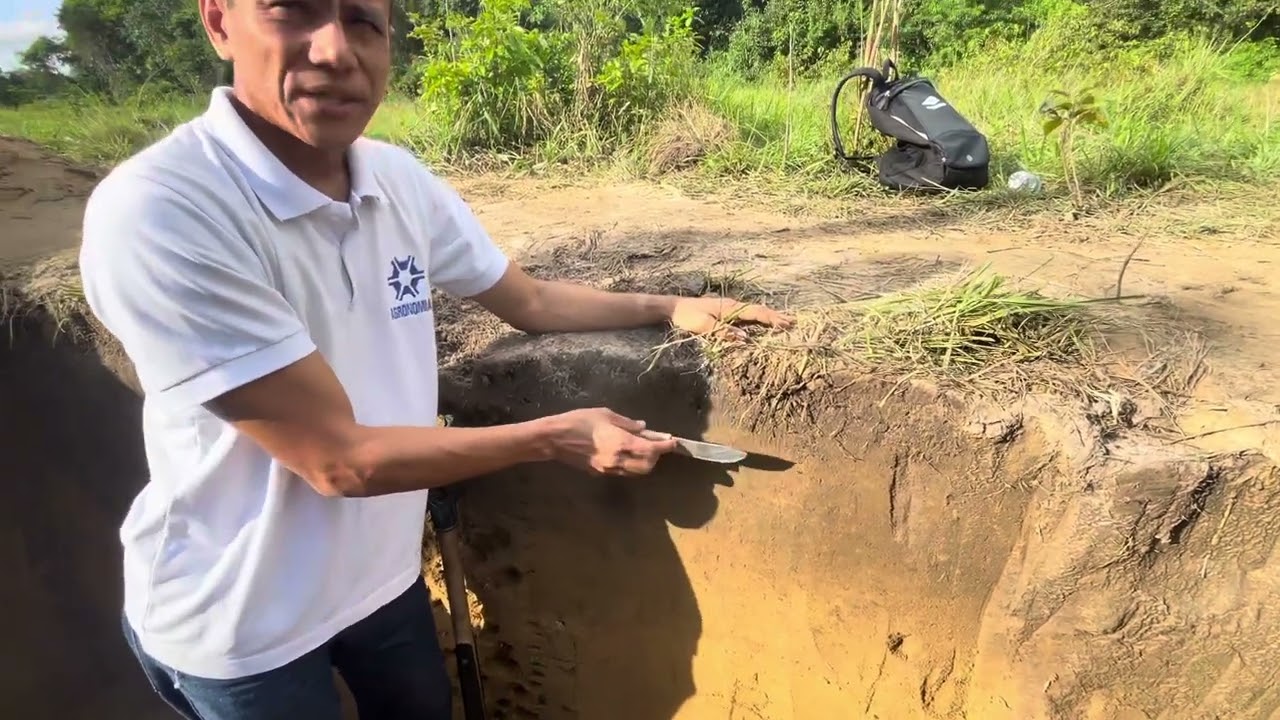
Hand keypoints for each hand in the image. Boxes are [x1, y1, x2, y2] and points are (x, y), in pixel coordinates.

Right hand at [546, 408, 678, 475]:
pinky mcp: (600, 473)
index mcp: (622, 442)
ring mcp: (609, 469)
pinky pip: (622, 471)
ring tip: (642, 448)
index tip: (673, 441)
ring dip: (644, 463)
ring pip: (636, 472)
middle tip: (656, 444)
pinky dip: (630, 464)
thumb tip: (644, 427)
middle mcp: (618, 460)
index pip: (652, 449)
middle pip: (647, 466)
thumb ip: (627, 423)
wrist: (555, 439)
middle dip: (656, 457)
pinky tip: (626, 453)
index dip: (665, 446)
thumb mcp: (606, 414)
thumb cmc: (579, 421)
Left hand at [670, 296, 792, 338]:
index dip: (772, 319)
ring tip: (783, 320)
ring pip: (754, 311)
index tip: (786, 324)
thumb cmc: (688, 316)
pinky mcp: (725, 311)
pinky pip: (746, 314)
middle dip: (775, 316)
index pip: (756, 313)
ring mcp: (729, 307)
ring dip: (768, 316)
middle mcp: (732, 305)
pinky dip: (758, 317)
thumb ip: (724, 333)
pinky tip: (762, 320)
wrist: (674, 308)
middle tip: (792, 322)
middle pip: (758, 310)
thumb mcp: (705, 326)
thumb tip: (745, 338)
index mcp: (730, 308)